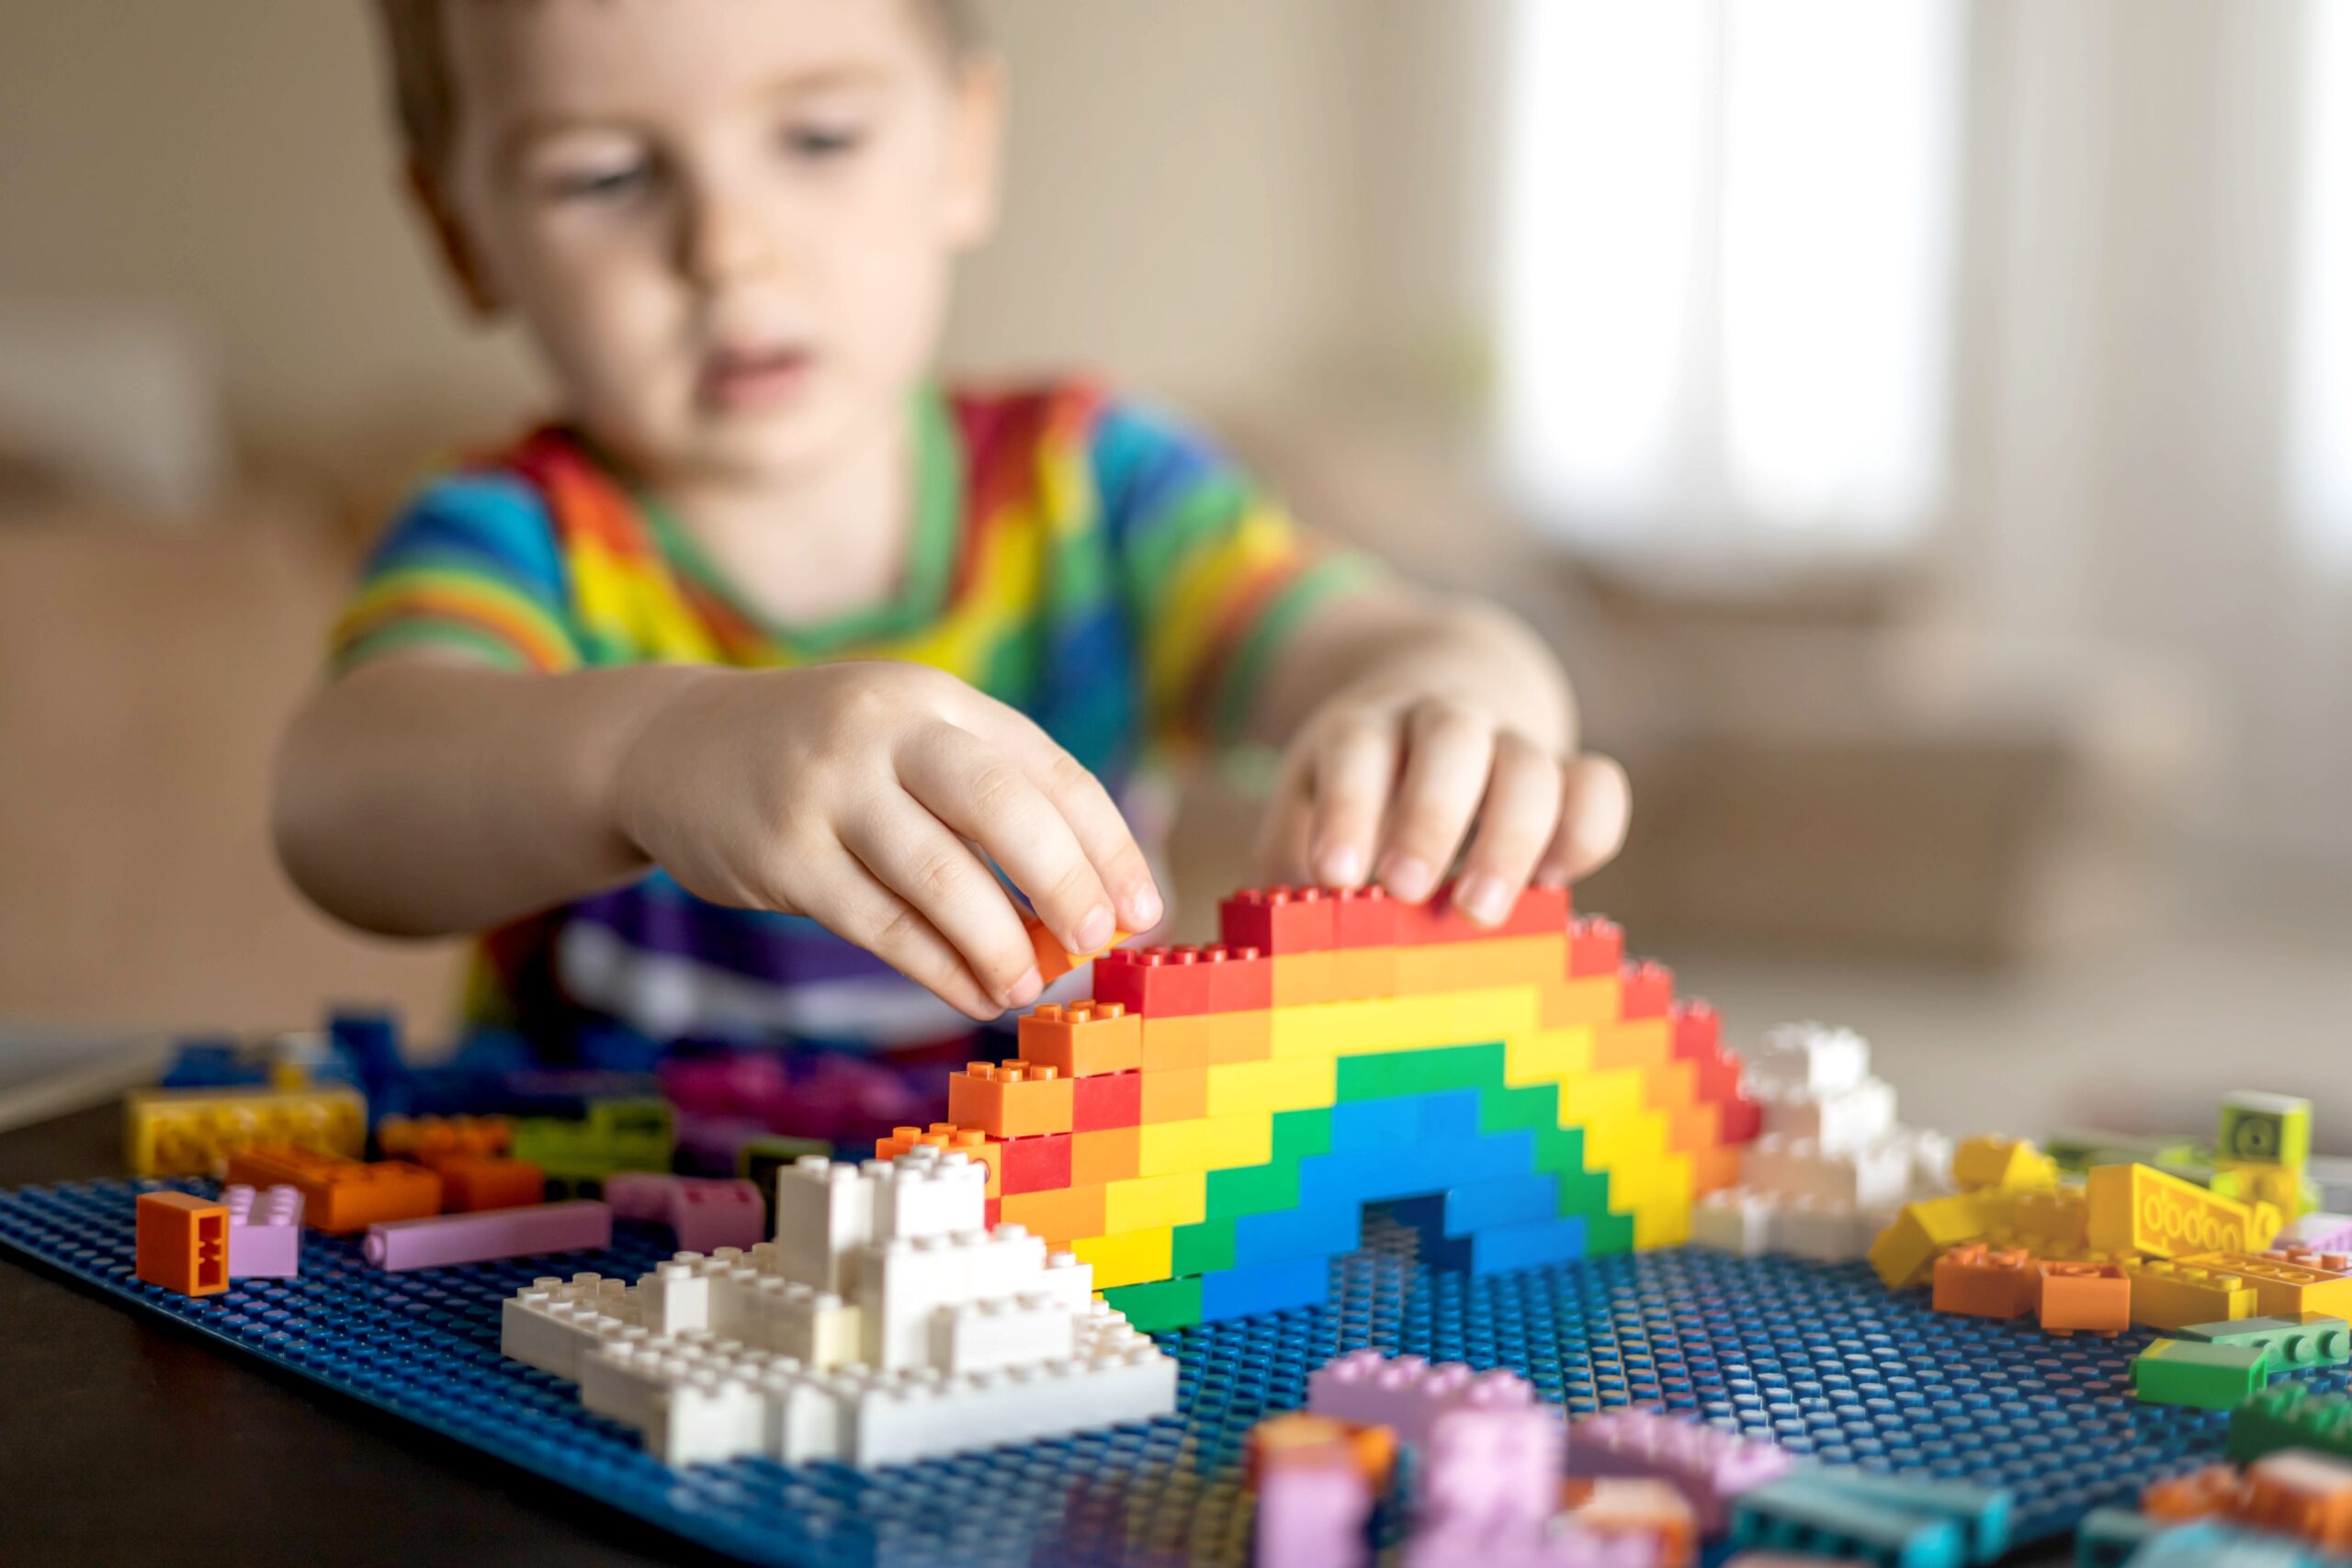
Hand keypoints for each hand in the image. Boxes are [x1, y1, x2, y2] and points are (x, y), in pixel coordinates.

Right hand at [609, 661, 1163, 1019]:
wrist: (672, 748)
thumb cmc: (827, 762)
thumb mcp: (906, 743)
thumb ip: (988, 801)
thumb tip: (1090, 904)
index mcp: (938, 701)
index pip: (1047, 769)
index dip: (1106, 845)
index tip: (1144, 911)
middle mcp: (886, 729)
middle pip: (1001, 805)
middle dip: (1065, 881)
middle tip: (1101, 945)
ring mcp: (828, 788)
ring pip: (939, 873)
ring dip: (999, 941)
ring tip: (1030, 986)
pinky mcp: (783, 853)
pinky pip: (880, 922)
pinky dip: (939, 967)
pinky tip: (974, 994)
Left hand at [1256, 683, 1629, 926]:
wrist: (1436, 701)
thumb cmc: (1359, 790)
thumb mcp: (1309, 806)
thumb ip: (1290, 862)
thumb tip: (1274, 940)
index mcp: (1369, 725)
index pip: (1358, 747)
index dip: (1348, 807)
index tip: (1336, 875)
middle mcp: (1444, 718)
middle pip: (1451, 739)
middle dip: (1432, 816)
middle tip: (1408, 890)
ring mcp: (1511, 739)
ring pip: (1529, 762)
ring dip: (1510, 838)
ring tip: (1480, 912)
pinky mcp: (1567, 770)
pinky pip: (1598, 783)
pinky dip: (1587, 831)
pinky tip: (1555, 884)